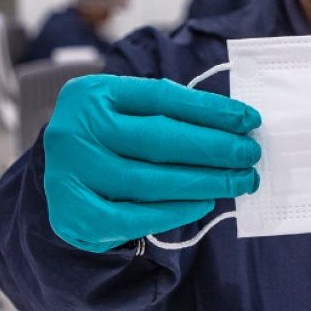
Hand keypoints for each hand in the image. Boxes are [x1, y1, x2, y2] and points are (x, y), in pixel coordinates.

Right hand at [44, 75, 261, 252]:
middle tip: (250, 155)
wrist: (61, 179)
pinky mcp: (73, 214)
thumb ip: (169, 114)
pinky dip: (175, 211)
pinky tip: (204, 203)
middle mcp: (76, 130)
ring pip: (151, 180)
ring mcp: (71, 173)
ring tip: (239, 181)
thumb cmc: (109, 140)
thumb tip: (234, 127)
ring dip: (204, 182)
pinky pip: (134, 216)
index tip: (249, 120)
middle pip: (159, 139)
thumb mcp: (128, 112)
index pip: (162, 97)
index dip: (211, 109)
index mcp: (94, 94)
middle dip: (215, 148)